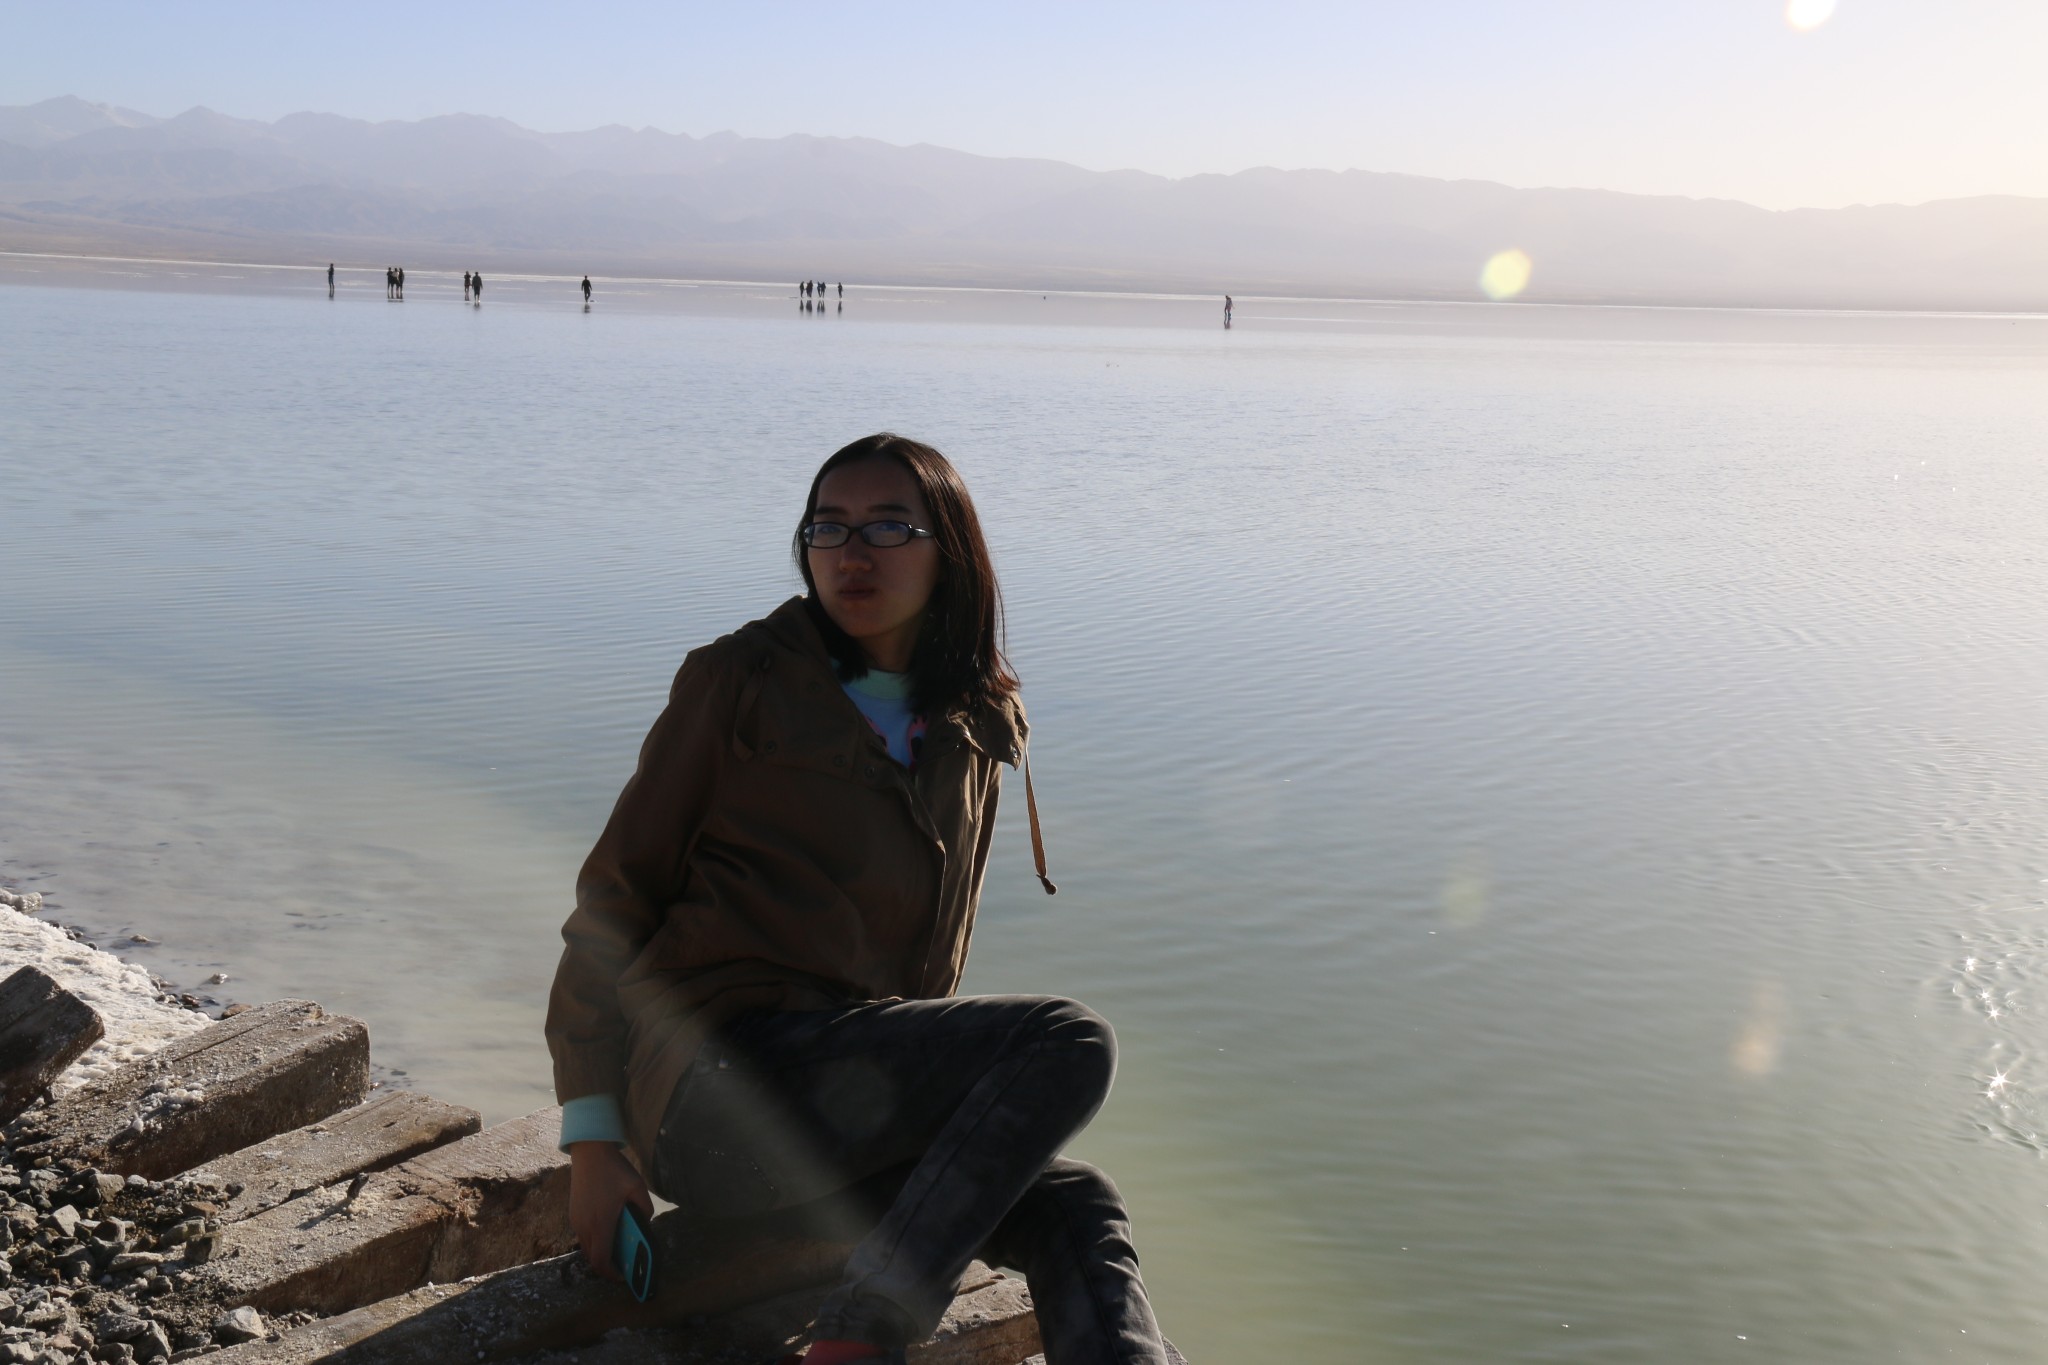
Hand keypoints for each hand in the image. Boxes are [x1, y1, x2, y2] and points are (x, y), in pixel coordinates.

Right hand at [568, 1141, 653, 1280]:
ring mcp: (576, 1221)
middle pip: (592, 1259)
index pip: (602, 1260)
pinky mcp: (573, 1214)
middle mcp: (585, 1226)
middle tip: (623, 1264)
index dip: (611, 1273)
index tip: (623, 1276)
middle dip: (607, 1266)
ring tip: (617, 1248)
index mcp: (602, 1223)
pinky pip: (583, 1236)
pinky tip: (607, 1232)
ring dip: (600, 1253)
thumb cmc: (615, 1170)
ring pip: (586, 1248)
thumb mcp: (638, 1187)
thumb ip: (645, 1209)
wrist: (589, 1153)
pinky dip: (594, 1241)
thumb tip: (645, 1223)